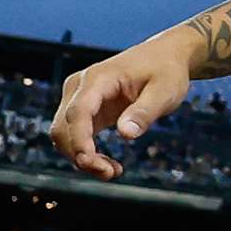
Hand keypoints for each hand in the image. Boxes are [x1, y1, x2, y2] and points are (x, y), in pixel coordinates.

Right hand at [49, 34, 200, 179]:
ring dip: (81, 158)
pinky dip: (86, 153)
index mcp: (98, 78)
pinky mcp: (85, 110)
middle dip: (80, 155)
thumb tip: (126, 134)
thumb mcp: (165, 91)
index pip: (79, 112)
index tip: (90, 163)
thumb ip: (145, 112)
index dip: (80, 140)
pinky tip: (109, 164)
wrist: (164, 57)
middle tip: (111, 173)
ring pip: (64, 135)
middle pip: (64, 127)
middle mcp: (80, 87)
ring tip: (113, 171)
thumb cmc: (166, 71)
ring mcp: (79, 98)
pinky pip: (75, 136)